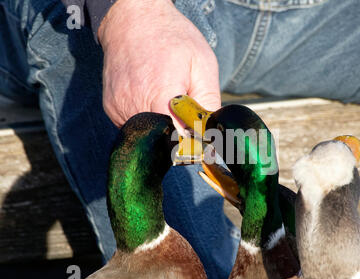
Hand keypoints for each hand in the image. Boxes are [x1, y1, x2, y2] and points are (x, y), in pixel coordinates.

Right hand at [98, 0, 220, 128]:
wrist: (133, 19)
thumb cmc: (171, 38)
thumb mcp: (202, 64)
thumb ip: (208, 102)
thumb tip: (211, 132)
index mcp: (161, 95)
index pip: (178, 140)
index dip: (191, 141)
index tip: (198, 133)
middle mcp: (135, 105)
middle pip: (162, 139)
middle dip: (177, 133)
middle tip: (185, 113)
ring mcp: (119, 108)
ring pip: (148, 134)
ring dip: (161, 125)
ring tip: (165, 98)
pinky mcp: (111, 108)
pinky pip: (133, 125)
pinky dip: (147, 118)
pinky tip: (150, 97)